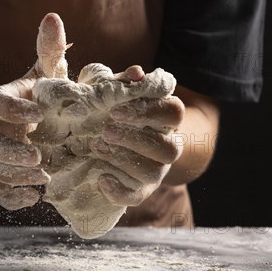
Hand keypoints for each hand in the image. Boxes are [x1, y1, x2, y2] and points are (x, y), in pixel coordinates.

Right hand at [0, 13, 69, 209]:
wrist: (33, 127)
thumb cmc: (43, 97)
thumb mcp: (48, 75)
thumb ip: (50, 51)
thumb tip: (53, 18)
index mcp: (4, 101)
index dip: (10, 109)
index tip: (37, 115)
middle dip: (9, 150)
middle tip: (38, 155)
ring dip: (13, 175)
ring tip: (43, 176)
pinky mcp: (3, 178)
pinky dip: (11, 198)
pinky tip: (34, 197)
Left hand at [90, 68, 185, 205]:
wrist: (107, 143)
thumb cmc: (111, 111)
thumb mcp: (112, 92)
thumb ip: (122, 82)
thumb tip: (136, 73)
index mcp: (167, 119)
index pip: (173, 112)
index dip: (149, 111)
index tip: (117, 110)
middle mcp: (168, 146)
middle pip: (166, 146)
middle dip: (135, 138)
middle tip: (105, 129)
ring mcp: (157, 171)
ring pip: (154, 171)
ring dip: (125, 159)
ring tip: (97, 146)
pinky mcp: (141, 190)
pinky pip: (136, 197)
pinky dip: (119, 191)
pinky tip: (101, 179)